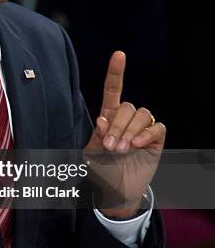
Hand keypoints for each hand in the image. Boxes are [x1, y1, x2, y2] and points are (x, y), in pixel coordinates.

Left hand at [83, 51, 165, 217]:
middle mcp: (126, 120)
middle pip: (127, 107)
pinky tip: (136, 145)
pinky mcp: (156, 141)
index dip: (116, 73)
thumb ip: (95, 134)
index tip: (119, 55)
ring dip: (129, 131)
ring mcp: (142, 130)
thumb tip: (103, 117)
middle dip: (118, 126)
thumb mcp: (90, 153)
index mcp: (109, 118)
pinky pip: (157, 127)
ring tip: (121, 149)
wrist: (114, 192)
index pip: (113, 91)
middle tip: (109, 146)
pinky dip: (146, 134)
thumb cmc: (100, 170)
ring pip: (141, 114)